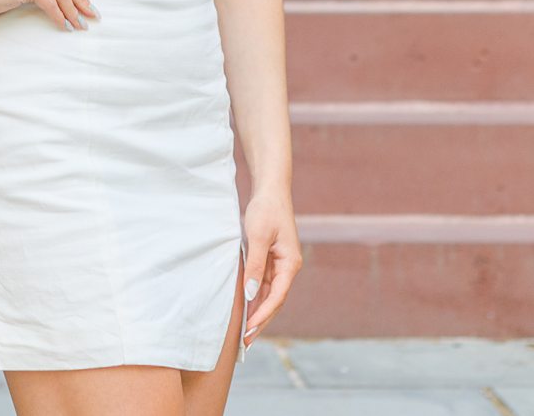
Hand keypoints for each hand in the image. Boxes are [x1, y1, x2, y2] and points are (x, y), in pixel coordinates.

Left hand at [239, 185, 300, 344]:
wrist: (270, 190)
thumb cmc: (266, 210)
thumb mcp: (257, 236)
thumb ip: (254, 266)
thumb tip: (250, 293)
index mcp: (290, 264)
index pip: (277, 297)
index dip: (263, 315)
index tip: (249, 329)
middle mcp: (288, 268)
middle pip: (275, 301)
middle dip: (261, 321)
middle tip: (245, 342)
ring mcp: (280, 265)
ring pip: (269, 295)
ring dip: (257, 312)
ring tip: (243, 332)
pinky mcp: (271, 260)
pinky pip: (263, 284)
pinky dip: (254, 298)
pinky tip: (244, 309)